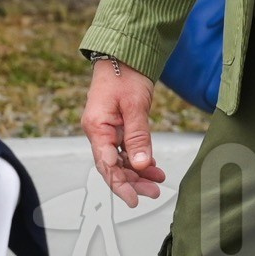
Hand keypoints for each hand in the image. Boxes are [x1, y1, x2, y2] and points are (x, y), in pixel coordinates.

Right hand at [81, 58, 165, 208]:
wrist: (124, 55)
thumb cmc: (125, 75)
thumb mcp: (135, 107)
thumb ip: (137, 138)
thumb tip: (140, 165)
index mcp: (97, 128)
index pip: (106, 165)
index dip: (120, 185)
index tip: (133, 199)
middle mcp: (99, 132)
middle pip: (113, 166)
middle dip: (133, 182)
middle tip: (153, 192)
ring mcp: (107, 130)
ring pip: (121, 160)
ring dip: (138, 172)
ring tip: (157, 181)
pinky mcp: (116, 126)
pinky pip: (125, 149)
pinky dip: (139, 159)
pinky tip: (153, 167)